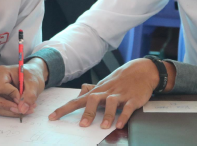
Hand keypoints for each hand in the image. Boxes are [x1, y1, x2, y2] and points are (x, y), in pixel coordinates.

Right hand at [0, 58, 45, 116]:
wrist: (33, 77)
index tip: (22, 96)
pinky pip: (1, 110)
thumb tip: (22, 109)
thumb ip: (30, 95)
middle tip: (23, 108)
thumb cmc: (31, 76)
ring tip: (29, 107)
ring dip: (13, 111)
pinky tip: (24, 107)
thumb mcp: (34, 83)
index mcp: (0, 72)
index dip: (11, 94)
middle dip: (7, 106)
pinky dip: (13, 112)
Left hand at [48, 58, 167, 128]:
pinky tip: (119, 124)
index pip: (78, 100)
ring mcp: (120, 94)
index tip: (53, 117)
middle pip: (93, 99)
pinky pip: (128, 107)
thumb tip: (80, 93)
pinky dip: (123, 116)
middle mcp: (107, 91)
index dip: (65, 108)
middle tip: (82, 125)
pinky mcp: (133, 98)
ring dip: (106, 114)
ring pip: (111, 102)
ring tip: (103, 126)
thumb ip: (93, 90)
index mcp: (99, 90)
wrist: (143, 70)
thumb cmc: (122, 78)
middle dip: (87, 112)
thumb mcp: (105, 83)